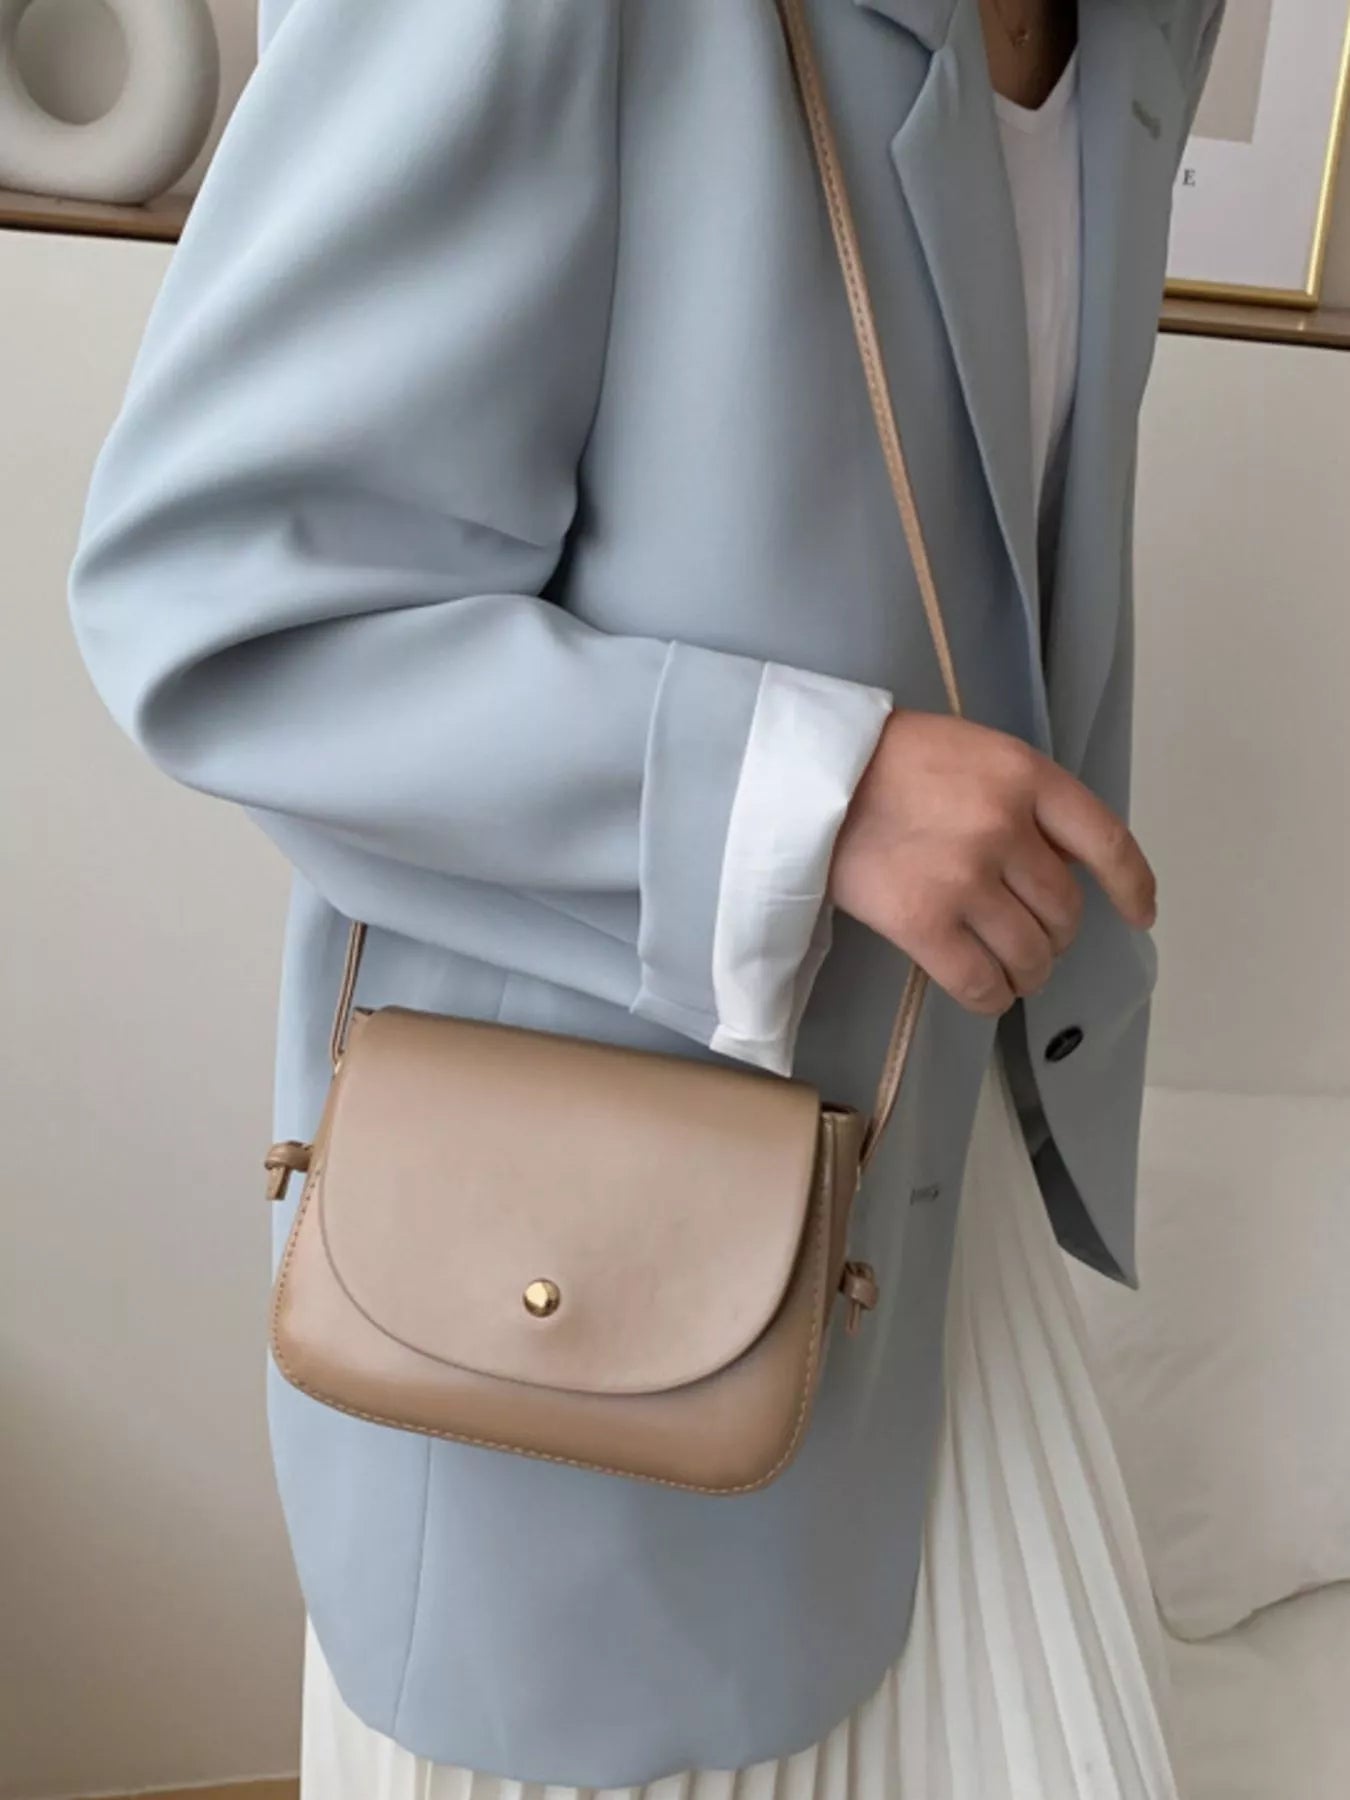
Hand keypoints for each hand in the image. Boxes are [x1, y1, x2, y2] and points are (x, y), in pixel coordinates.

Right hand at [828, 710, 1156, 1015]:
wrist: (814, 776)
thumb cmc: (893, 761)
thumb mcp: (977, 753)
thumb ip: (1026, 800)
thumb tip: (1063, 868)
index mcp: (1026, 777)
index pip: (1105, 842)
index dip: (1132, 886)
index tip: (1140, 915)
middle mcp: (1004, 827)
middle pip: (1065, 911)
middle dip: (1057, 936)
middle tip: (1033, 940)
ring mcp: (964, 878)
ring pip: (1029, 954)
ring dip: (1028, 973)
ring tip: (1012, 971)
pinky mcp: (922, 922)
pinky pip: (981, 982)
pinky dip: (993, 998)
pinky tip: (988, 994)